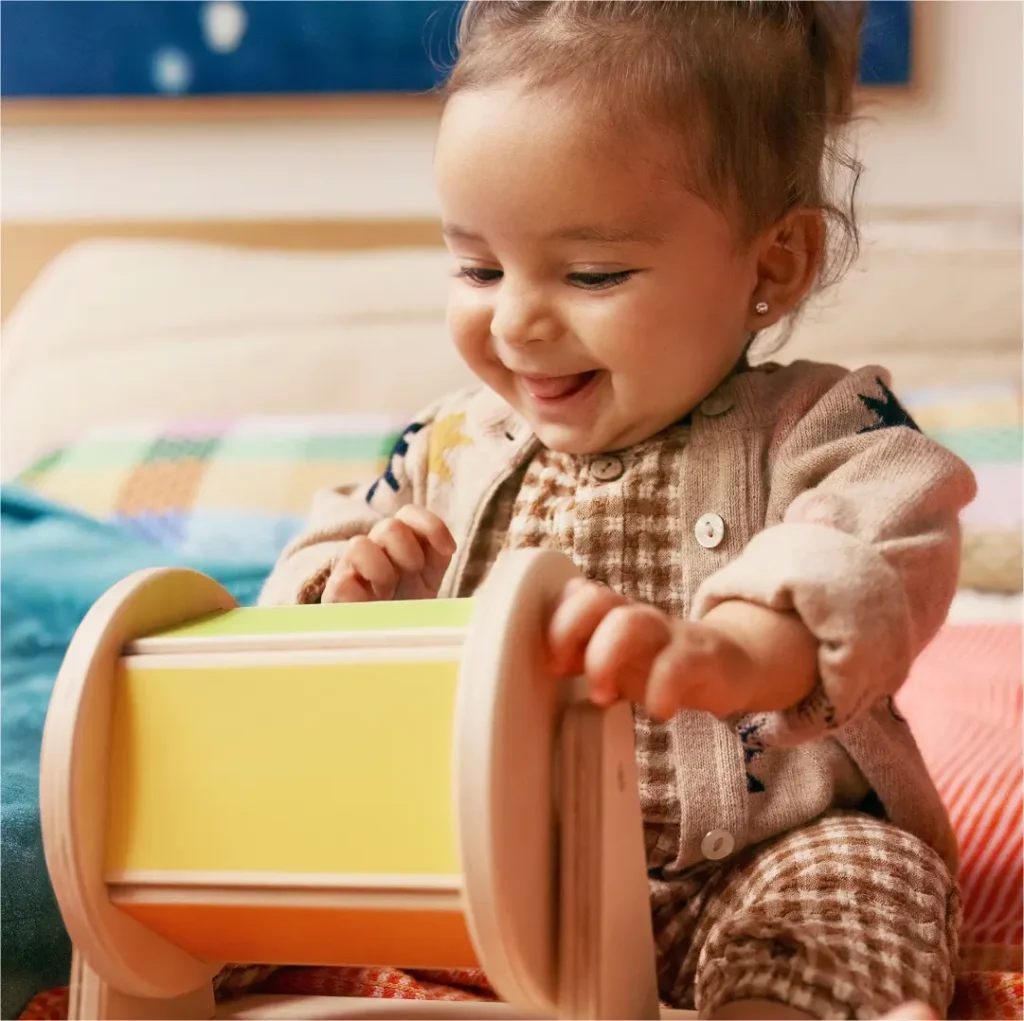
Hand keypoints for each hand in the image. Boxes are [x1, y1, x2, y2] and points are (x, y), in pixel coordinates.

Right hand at [322, 506, 455, 602]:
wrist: (384, 638)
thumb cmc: (408, 607)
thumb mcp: (430, 582)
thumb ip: (438, 559)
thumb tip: (448, 548)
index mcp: (400, 541)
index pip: (410, 513)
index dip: (431, 526)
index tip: (449, 550)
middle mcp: (375, 547)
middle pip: (390, 527)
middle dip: (408, 553)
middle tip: (412, 577)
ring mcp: (351, 567)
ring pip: (359, 545)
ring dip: (382, 572)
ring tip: (388, 595)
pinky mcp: (335, 592)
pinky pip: (343, 583)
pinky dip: (361, 597)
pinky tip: (371, 609)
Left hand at [547, 579, 817, 719]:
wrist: (731, 663)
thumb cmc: (659, 664)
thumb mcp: (616, 659)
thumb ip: (578, 655)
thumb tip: (535, 662)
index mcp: (611, 616)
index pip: (575, 594)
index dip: (555, 621)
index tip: (550, 661)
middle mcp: (636, 617)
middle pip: (596, 599)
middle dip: (570, 632)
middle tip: (565, 672)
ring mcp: (669, 634)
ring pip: (632, 623)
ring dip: (605, 658)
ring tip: (602, 695)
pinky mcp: (702, 658)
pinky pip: (678, 664)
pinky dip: (662, 689)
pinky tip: (658, 709)